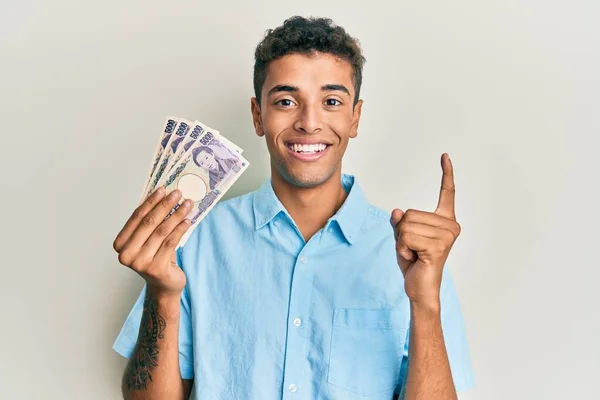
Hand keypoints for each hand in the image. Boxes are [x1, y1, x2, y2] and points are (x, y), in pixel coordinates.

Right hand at [113, 187, 193, 296]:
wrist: (164, 285)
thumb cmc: (156, 257)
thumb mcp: (149, 239)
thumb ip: (150, 221)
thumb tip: (163, 195)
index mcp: (120, 244)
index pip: (137, 217)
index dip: (151, 202)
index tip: (163, 189)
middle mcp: (126, 254)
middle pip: (149, 223)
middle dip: (165, 205)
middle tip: (177, 193)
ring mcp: (140, 263)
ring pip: (161, 231)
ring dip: (176, 215)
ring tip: (187, 204)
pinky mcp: (156, 268)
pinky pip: (171, 242)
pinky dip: (180, 229)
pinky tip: (187, 221)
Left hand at [390, 153, 460, 308]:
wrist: (419, 289)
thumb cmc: (414, 262)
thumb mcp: (402, 237)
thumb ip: (400, 223)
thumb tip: (397, 212)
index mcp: (445, 221)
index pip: (447, 193)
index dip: (446, 174)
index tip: (445, 156)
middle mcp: (450, 226)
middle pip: (409, 214)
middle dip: (402, 232)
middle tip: (413, 249)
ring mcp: (446, 236)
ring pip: (405, 225)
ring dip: (402, 242)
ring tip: (414, 254)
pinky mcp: (438, 246)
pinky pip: (405, 237)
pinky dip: (402, 249)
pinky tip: (414, 258)